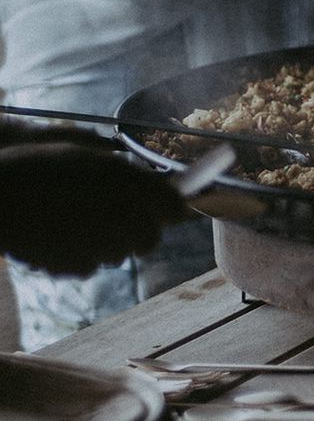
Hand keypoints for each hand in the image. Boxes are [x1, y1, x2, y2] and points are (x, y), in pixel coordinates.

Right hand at [0, 143, 186, 274]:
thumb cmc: (35, 167)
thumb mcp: (82, 155)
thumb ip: (125, 172)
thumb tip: (159, 189)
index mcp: (124, 180)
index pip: (172, 204)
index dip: (170, 208)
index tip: (168, 211)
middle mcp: (119, 212)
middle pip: (150, 239)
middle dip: (140, 233)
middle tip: (117, 223)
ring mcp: (98, 242)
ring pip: (120, 254)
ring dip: (107, 244)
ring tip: (75, 223)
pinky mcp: (75, 264)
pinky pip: (90, 266)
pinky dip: (80, 256)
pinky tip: (58, 237)